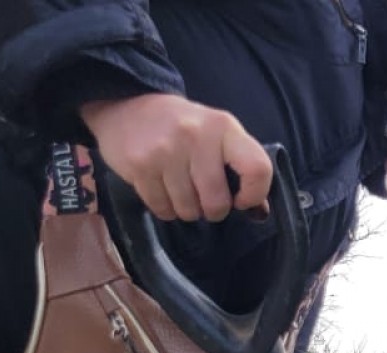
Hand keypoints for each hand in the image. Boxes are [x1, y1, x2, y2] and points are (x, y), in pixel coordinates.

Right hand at [80, 93, 272, 221]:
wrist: (127, 106)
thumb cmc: (183, 127)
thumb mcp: (218, 134)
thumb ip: (241, 166)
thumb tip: (259, 212)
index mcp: (224, 127)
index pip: (257, 168)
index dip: (255, 194)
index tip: (242, 200)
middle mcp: (196, 136)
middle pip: (217, 201)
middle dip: (213, 210)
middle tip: (206, 200)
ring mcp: (165, 151)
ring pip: (188, 209)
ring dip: (187, 210)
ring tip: (182, 191)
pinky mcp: (139, 165)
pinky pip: (162, 208)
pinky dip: (165, 209)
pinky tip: (163, 190)